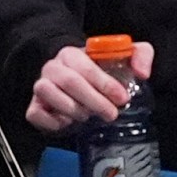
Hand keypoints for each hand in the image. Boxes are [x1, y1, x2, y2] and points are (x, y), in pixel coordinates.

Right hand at [25, 40, 153, 135]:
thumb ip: (141, 55)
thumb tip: (142, 73)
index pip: (86, 66)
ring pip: (49, 94)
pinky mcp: (34, 106)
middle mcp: (53, 68)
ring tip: (88, 116)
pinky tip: (68, 122)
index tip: (122, 98)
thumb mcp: (125, 58)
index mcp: (72, 54)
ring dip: (73, 109)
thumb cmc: (100, 72)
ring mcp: (41, 86)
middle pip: (69, 82)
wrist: (75, 84)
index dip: (105, 83)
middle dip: (94, 101)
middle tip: (111, 114)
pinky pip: (36, 114)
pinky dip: (52, 122)